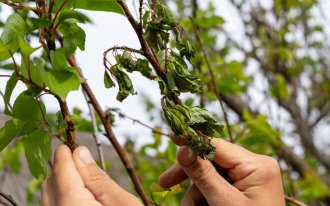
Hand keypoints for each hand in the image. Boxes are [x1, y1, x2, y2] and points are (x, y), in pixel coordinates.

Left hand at [41, 145, 142, 205]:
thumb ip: (98, 178)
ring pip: (50, 197)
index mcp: (72, 205)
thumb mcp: (123, 203)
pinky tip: (82, 197)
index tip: (72, 145)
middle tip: (83, 162)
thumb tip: (80, 153)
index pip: (60, 171)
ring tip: (84, 181)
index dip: (65, 153)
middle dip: (63, 168)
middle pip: (50, 183)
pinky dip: (64, 198)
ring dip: (63, 184)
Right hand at [158, 138, 284, 205]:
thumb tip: (183, 148)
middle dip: (190, 176)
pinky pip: (217, 185)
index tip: (172, 136)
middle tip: (164, 182)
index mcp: (257, 165)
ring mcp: (249, 177)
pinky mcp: (243, 188)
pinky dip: (204, 198)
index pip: (216, 145)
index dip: (192, 142)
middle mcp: (254, 166)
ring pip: (211, 175)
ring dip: (195, 193)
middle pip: (211, 161)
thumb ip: (203, 174)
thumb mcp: (224, 202)